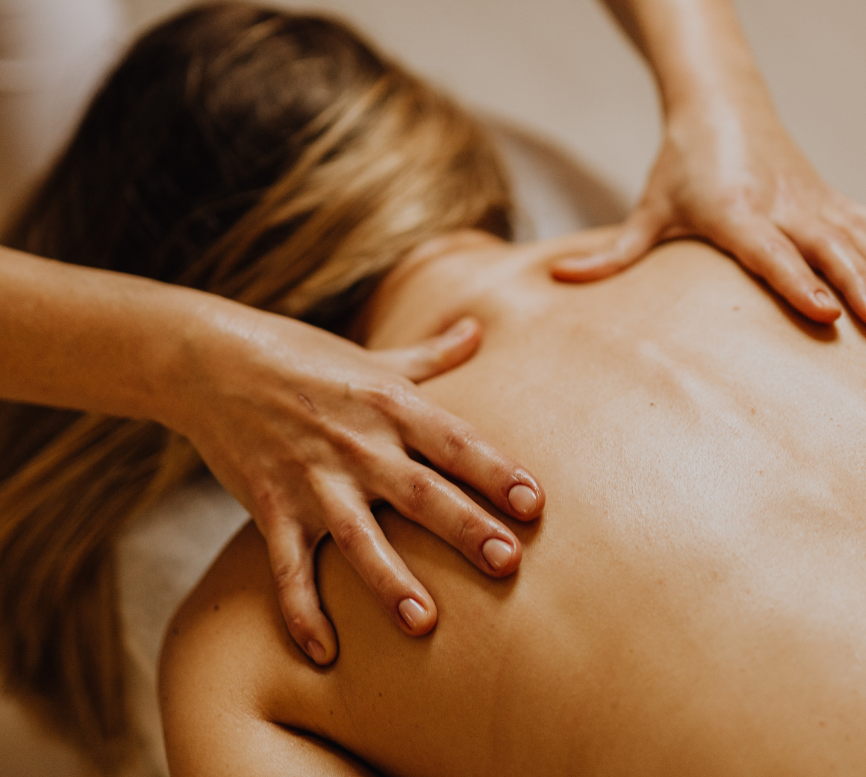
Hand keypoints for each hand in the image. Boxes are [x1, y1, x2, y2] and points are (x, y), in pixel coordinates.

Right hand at [168, 304, 543, 662]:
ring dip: (390, 581)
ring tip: (425, 623)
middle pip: (420, 491)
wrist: (212, 362)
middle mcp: (357, 442)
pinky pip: (287, 569)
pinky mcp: (270, 507)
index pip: (453, 440)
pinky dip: (301, 612)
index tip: (534, 502)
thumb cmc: (305, 357)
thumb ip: (431, 354)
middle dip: (464, 527)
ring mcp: (311, 478)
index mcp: (390, 403)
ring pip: (358, 537)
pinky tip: (325, 655)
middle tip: (508, 563)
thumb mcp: (373, 355)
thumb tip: (478, 328)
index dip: (495, 470)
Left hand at [551, 96, 865, 327]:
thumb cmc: (679, 165)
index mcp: (734, 212)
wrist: (719, 104)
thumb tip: (558, 277)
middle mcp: (779, 205)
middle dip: (853, 282)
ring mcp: (811, 200)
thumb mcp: (648, 209)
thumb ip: (612, 252)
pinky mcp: (830, 196)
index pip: (768, 251)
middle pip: (822, 246)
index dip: (796, 280)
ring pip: (856, 235)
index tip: (825, 310)